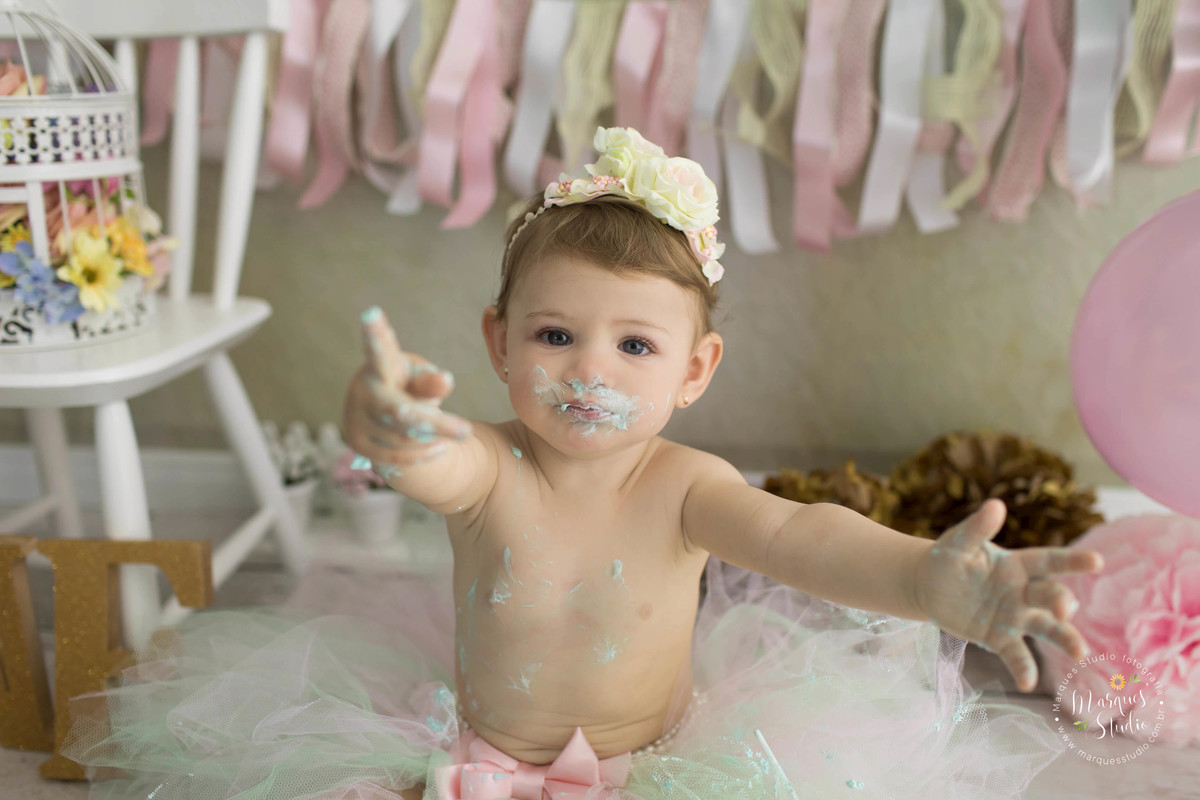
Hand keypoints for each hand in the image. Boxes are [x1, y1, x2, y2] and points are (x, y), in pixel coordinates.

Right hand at [342, 307, 471, 472]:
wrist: (383, 416)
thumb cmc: (408, 387)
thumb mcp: (422, 379)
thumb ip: (430, 382)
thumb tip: (444, 382)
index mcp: (380, 367)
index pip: (379, 351)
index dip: (375, 334)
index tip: (371, 313)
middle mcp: (362, 391)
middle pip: (401, 413)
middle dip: (435, 424)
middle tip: (466, 430)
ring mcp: (355, 418)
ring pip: (402, 438)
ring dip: (431, 438)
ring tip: (449, 434)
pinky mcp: (356, 443)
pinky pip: (396, 457)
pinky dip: (422, 453)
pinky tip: (440, 448)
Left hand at [912, 499, 1105, 692]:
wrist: (928, 586)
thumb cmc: (947, 558)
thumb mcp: (958, 542)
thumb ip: (977, 528)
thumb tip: (996, 505)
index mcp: (1017, 564)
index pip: (1049, 561)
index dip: (1072, 561)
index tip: (1097, 561)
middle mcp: (1023, 592)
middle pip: (1051, 596)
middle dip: (1061, 602)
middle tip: (1063, 609)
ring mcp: (1014, 617)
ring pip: (1047, 629)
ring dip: (1065, 640)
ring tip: (1081, 654)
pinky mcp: (998, 638)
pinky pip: (1016, 654)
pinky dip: (1023, 668)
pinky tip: (1026, 683)